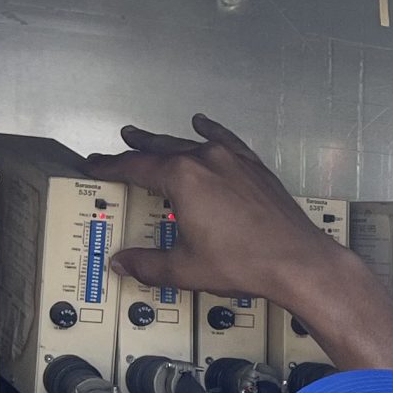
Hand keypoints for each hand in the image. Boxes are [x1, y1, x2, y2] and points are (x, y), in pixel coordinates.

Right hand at [87, 114, 376, 321]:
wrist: (297, 261)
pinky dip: (211, 132)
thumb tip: (123, 264)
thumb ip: (148, 264)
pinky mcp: (255, 168)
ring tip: (148, 136)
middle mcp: (207, 159)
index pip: (135, 167)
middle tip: (119, 144)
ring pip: (191, 143)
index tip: (95, 165)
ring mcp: (234, 160)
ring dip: (167, 141)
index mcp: (182, 178)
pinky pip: (226, 141)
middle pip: (161, 149)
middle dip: (137, 148)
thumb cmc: (246, 263)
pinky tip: (203, 124)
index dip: (111, 167)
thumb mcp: (185, 268)